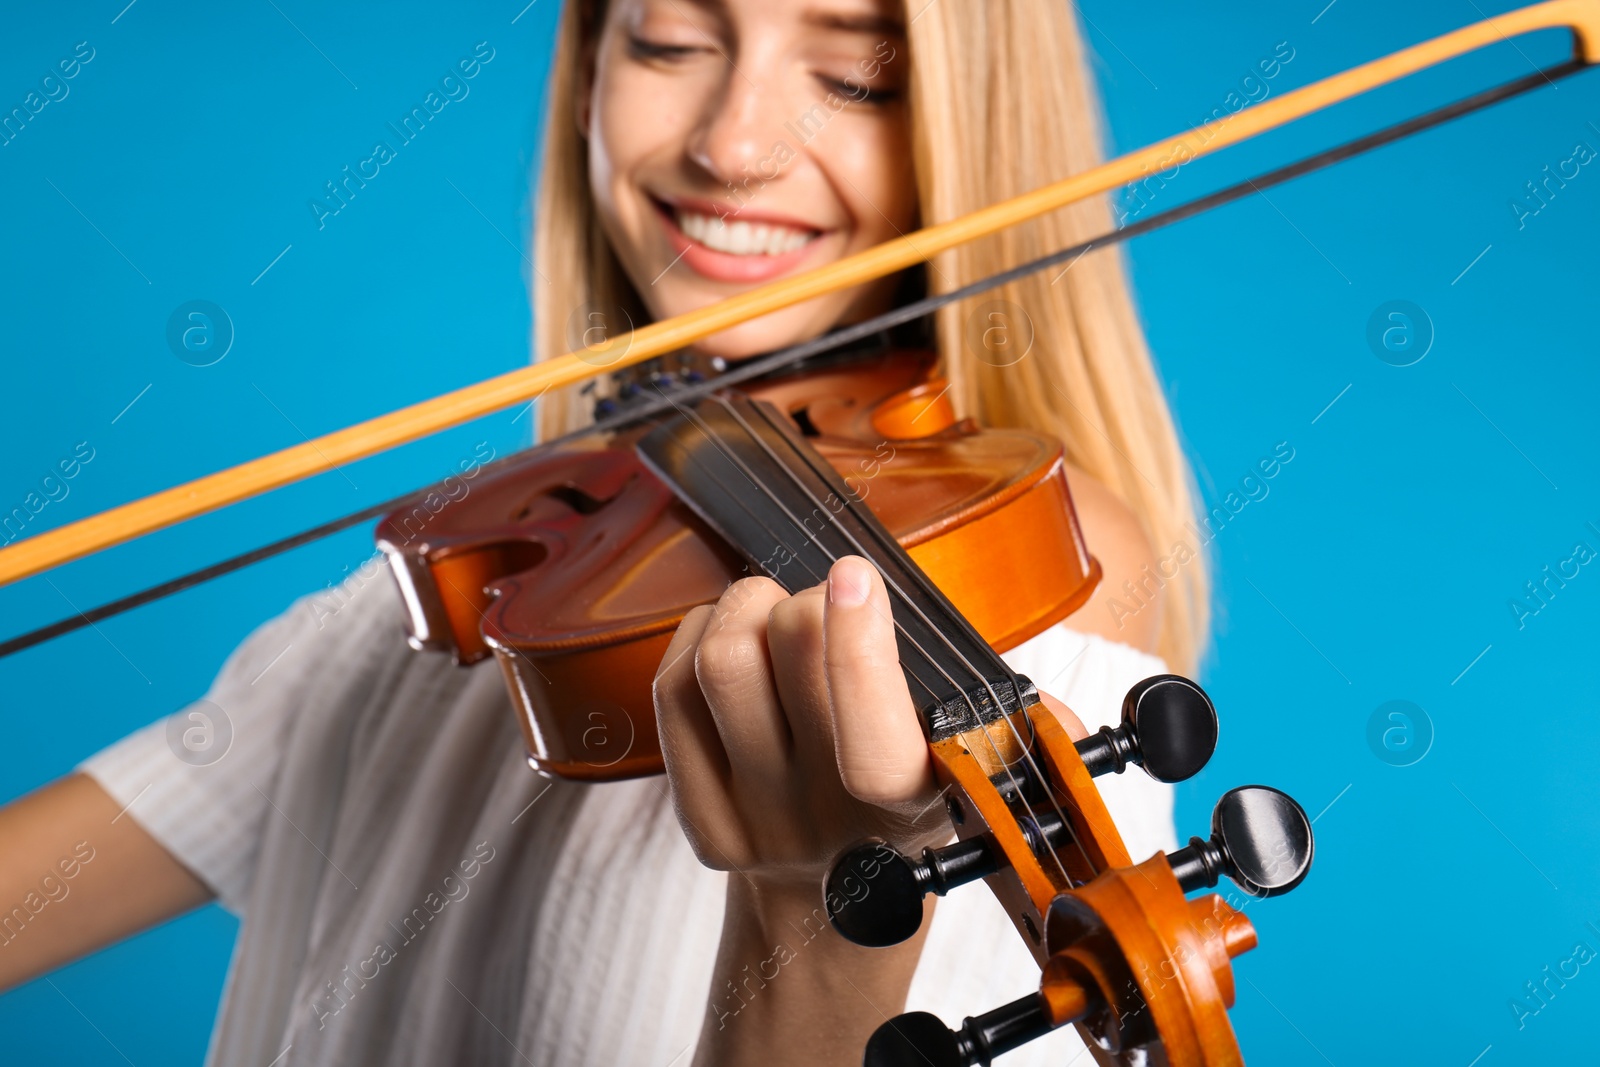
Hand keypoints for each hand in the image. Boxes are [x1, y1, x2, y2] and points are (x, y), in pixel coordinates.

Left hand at [652, 555, 948, 897]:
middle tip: (818, 604)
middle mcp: (831, 823)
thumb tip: (847, 584)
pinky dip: (700, 635)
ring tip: (769, 616)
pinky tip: (727, 637)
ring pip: (720, 661)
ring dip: (746, 609)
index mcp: (911, 806)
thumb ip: (905, 678)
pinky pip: (672, 691)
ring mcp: (760, 826)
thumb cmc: (892, 790)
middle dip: (803, 599)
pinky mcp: (704, 824)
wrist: (836, 901)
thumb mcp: (939, 748)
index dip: (858, 648)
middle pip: (788, 656)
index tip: (854, 576)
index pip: (874, 743)